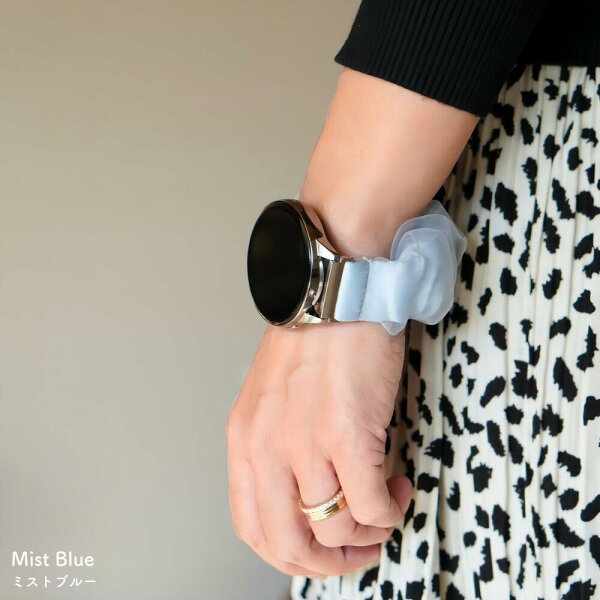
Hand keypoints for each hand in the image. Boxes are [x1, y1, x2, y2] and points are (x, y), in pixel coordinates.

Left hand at [225, 321, 412, 577]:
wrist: (336, 293)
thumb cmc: (311, 338)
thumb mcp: (272, 396)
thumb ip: (276, 444)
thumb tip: (307, 493)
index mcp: (244, 440)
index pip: (251, 526)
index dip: (286, 553)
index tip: (316, 551)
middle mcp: (267, 448)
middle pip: (288, 544)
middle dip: (327, 563)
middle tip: (356, 550)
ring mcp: (305, 443)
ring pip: (334, 530)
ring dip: (366, 534)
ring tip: (382, 507)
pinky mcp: (348, 435)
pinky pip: (370, 506)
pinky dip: (388, 512)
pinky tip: (397, 487)